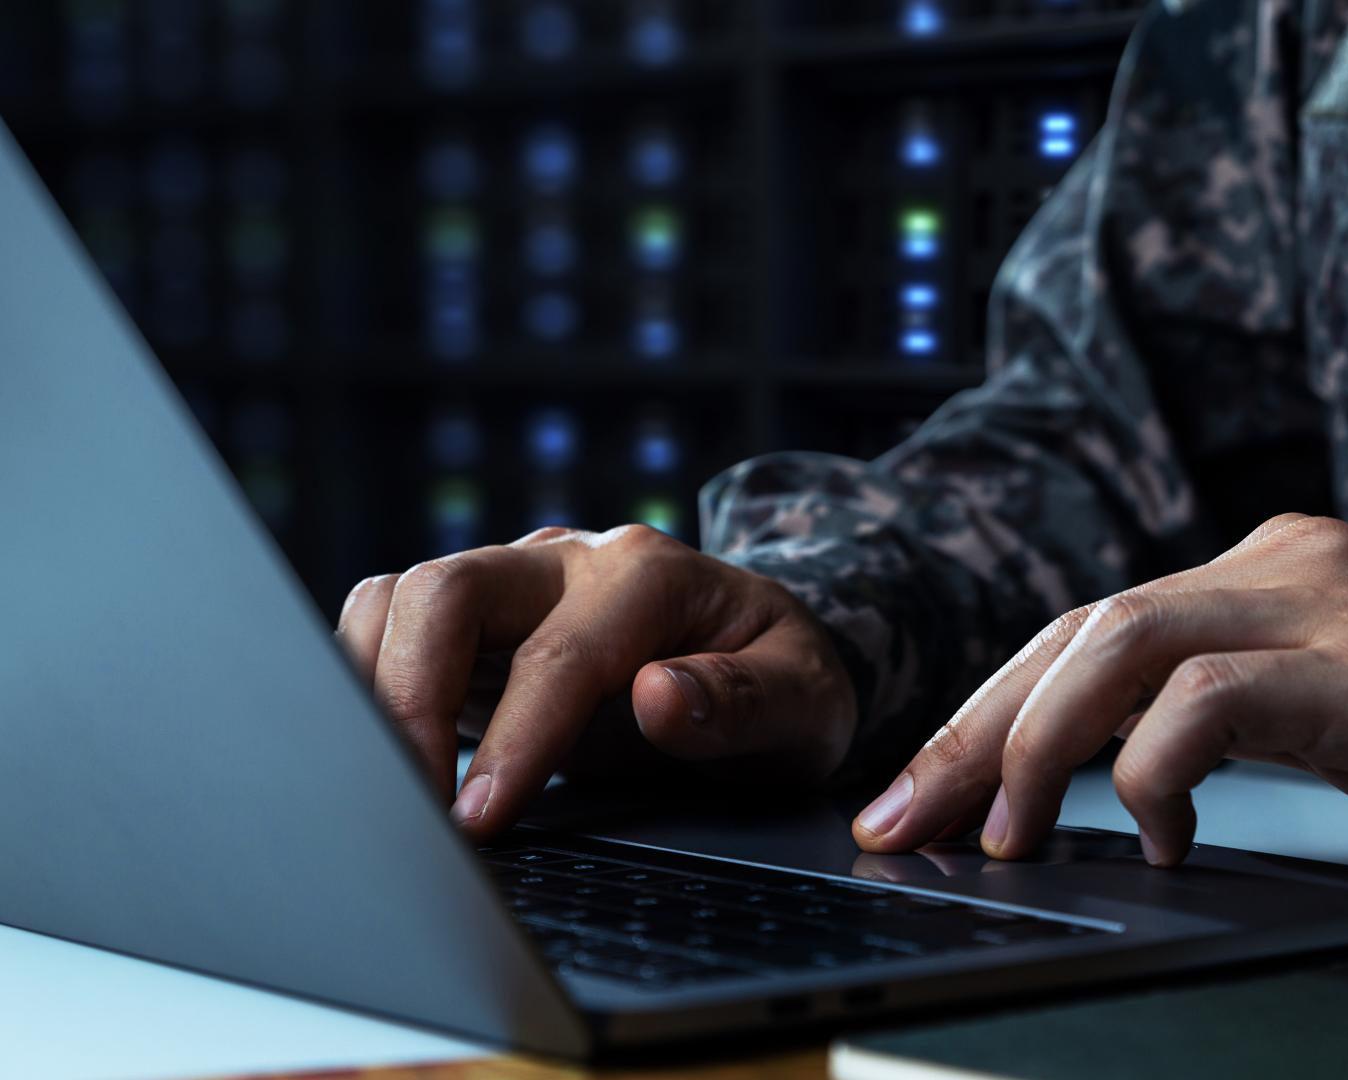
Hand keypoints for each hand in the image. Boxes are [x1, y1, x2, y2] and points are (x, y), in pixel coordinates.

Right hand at [336, 525, 855, 838]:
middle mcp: (570, 562)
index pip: (562, 654)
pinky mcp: (478, 623)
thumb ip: (743, 701)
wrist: (767, 662)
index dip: (517, 739)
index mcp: (653, 575)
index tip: (481, 819)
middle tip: (410, 804)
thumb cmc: (785, 684)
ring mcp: (516, 584)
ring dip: (373, 687)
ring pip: (401, 599)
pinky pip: (391, 628)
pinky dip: (366, 683)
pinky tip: (380, 757)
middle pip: (449, 590)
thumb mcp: (807, 704)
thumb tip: (660, 697)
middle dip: (410, 696)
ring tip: (384, 789)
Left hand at [850, 514, 1347, 864]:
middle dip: (974, 727)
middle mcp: (1280, 565)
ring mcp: (1328, 604)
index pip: (1089, 628)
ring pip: (1123, 641)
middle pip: (1078, 628)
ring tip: (1008, 834)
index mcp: (1265, 569)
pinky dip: (1160, 767)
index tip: (922, 790)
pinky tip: (1163, 832)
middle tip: (906, 819)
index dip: (989, 707)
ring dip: (1038, 744)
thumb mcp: (1334, 700)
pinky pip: (1218, 695)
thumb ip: (1231, 708)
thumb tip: (1113, 773)